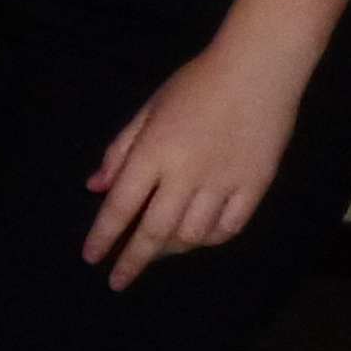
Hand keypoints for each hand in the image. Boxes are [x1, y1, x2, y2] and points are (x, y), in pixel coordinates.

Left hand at [81, 40, 306, 287]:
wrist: (259, 69)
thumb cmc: (196, 84)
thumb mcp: (148, 110)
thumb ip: (120, 151)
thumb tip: (95, 187)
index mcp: (154, 153)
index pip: (121, 206)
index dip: (104, 236)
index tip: (91, 258)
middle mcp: (186, 174)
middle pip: (154, 230)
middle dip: (132, 259)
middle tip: (118, 280)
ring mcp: (224, 182)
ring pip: (192, 235)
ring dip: (170, 250)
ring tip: (156, 254)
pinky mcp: (255, 185)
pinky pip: (229, 227)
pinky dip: (209, 239)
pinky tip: (196, 239)